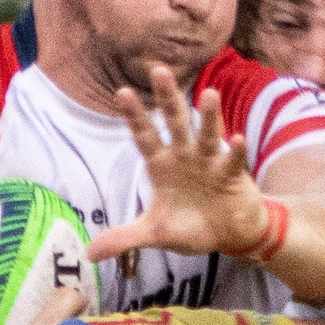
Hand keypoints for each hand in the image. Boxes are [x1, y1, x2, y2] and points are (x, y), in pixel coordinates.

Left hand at [84, 65, 271, 265]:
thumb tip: (88, 254)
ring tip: (209, 94)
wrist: (229, 234)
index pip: (144, 136)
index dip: (134, 116)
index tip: (121, 92)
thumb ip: (124, 238)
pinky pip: (234, 161)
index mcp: (163, 165)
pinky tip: (236, 139)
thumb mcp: (154, 233)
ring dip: (208, 116)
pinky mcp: (233, 175)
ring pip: (207, 134)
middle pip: (175, 122)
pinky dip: (236, 151)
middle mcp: (185, 156)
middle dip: (167, 98)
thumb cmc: (191, 226)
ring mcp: (210, 162)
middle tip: (158, 70)